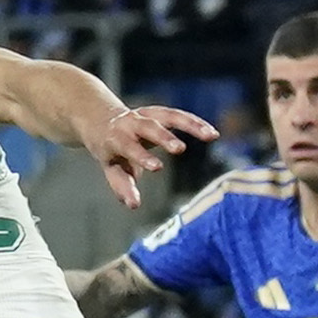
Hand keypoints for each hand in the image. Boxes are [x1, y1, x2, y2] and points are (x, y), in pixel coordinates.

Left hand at [75, 95, 213, 207]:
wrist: (104, 122)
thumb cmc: (112, 153)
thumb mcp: (113, 169)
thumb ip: (123, 186)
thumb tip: (134, 205)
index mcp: (115, 137)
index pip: (128, 147)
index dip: (142, 157)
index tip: (157, 168)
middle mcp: (130, 123)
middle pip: (148, 128)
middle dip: (164, 137)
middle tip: (180, 149)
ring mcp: (146, 115)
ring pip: (168, 116)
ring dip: (190, 124)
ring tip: (210, 135)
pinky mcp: (160, 113)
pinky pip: (179, 116)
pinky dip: (196, 123)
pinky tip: (213, 133)